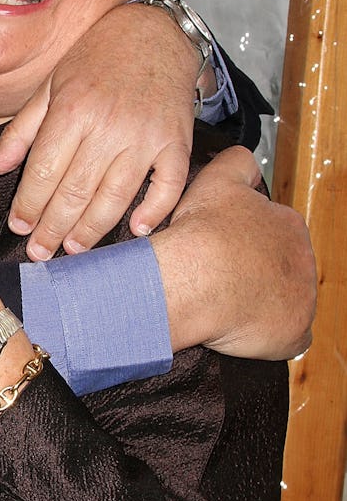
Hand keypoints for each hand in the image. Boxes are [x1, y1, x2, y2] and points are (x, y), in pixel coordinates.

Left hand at [0, 1, 198, 258]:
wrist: (155, 33)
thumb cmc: (96, 58)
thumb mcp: (50, 85)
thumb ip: (21, 131)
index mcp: (72, 109)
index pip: (44, 171)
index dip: (28, 204)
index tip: (18, 227)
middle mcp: (108, 126)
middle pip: (75, 191)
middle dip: (52, 228)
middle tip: (39, 254)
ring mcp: (145, 136)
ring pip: (115, 196)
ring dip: (92, 230)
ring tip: (73, 249)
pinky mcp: (176, 142)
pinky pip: (167, 186)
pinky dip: (153, 212)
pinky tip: (135, 231)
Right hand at [150, 148, 315, 358]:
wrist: (196, 277)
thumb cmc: (202, 232)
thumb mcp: (219, 178)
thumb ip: (238, 163)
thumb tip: (246, 164)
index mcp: (288, 224)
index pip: (276, 234)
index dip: (248, 244)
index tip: (226, 252)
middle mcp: (303, 258)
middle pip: (283, 268)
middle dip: (259, 275)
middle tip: (224, 280)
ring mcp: (303, 296)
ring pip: (287, 301)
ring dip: (264, 305)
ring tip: (229, 307)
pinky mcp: (295, 331)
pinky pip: (289, 336)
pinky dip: (270, 336)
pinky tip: (245, 331)